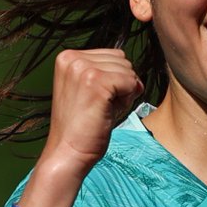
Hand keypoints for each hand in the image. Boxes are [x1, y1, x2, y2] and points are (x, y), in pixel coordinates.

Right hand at [41, 48, 143, 177]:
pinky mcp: (95, 81)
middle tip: (99, 107)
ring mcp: (82, 68)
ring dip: (124, 94)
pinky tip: (107, 112)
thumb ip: (111, 75)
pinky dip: (126, 100)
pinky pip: (132, 83)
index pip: (114, 56)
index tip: (95, 99)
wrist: (69, 150)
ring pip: (129, 72)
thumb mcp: (92, 91)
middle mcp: (72, 57)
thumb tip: (138, 78)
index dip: (116, 80)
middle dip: (121, 86)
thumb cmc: (84, 126)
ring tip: (102, 110)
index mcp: (68, 57)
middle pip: (124, 62)